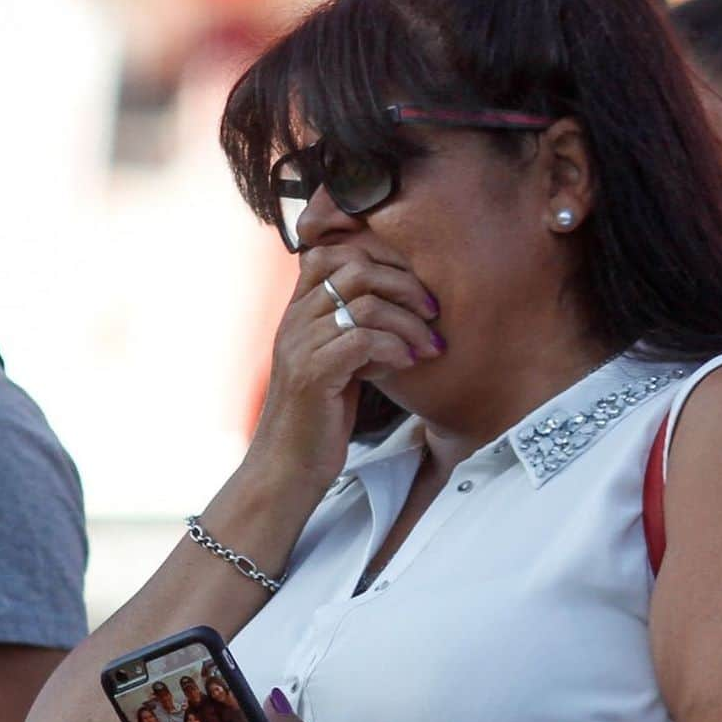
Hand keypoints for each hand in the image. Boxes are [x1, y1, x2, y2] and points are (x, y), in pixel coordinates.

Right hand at [245, 242, 443, 489]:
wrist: (288, 467)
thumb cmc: (320, 418)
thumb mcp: (337, 364)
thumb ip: (354, 332)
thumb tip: (400, 310)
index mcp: (298, 312)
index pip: (332, 253)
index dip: (379, 257)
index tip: (416, 284)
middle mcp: (295, 320)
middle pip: (356, 269)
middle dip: (405, 286)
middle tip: (433, 312)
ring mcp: (300, 345)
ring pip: (366, 304)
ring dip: (410, 324)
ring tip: (431, 347)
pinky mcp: (313, 373)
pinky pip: (363, 340)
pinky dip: (395, 348)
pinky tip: (409, 364)